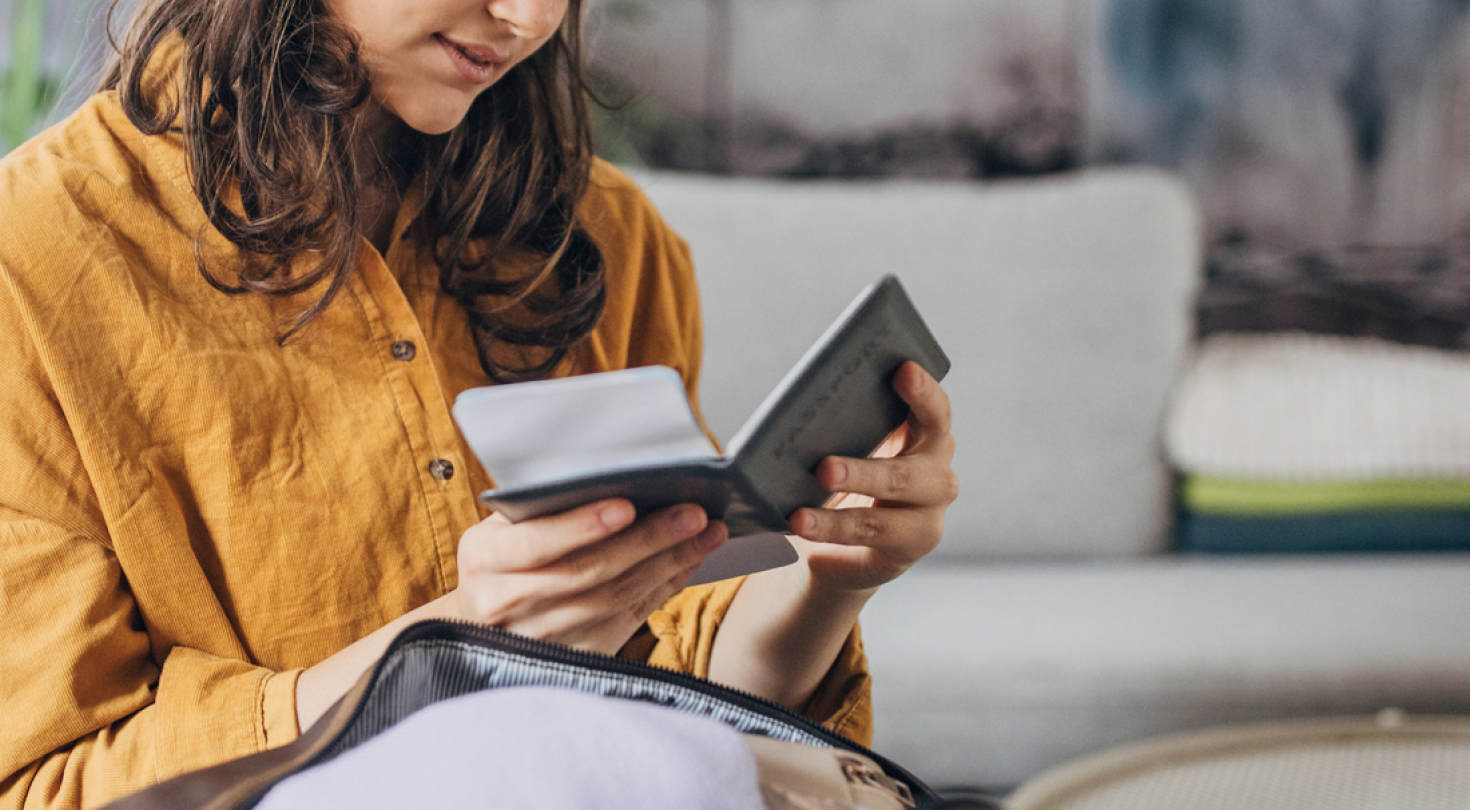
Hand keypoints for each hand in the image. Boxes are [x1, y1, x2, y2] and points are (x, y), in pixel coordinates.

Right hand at [452, 500, 727, 654]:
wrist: (481, 624)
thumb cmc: (500, 557)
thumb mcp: (501, 526)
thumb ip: (541, 505)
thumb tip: (613, 474)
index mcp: (483, 560)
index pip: (535, 543)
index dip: (582, 526)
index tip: (627, 506)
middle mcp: (505, 604)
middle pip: (587, 573)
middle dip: (647, 540)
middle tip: (692, 513)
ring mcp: (540, 639)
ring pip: (614, 599)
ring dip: (668, 563)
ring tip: (707, 532)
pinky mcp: (575, 656)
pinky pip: (629, 618)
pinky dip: (664, 587)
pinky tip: (690, 559)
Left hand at [787, 361, 957, 592]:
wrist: (844, 550)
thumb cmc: (845, 483)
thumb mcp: (850, 449)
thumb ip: (844, 425)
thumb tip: (798, 406)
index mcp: (926, 436)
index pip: (935, 410)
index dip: (923, 390)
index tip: (902, 369)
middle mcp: (938, 471)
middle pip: (915, 458)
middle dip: (870, 458)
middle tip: (826, 462)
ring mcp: (930, 511)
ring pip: (895, 491)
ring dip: (854, 483)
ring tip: (819, 480)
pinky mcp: (912, 544)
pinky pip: (871, 531)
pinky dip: (832, 525)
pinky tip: (802, 521)